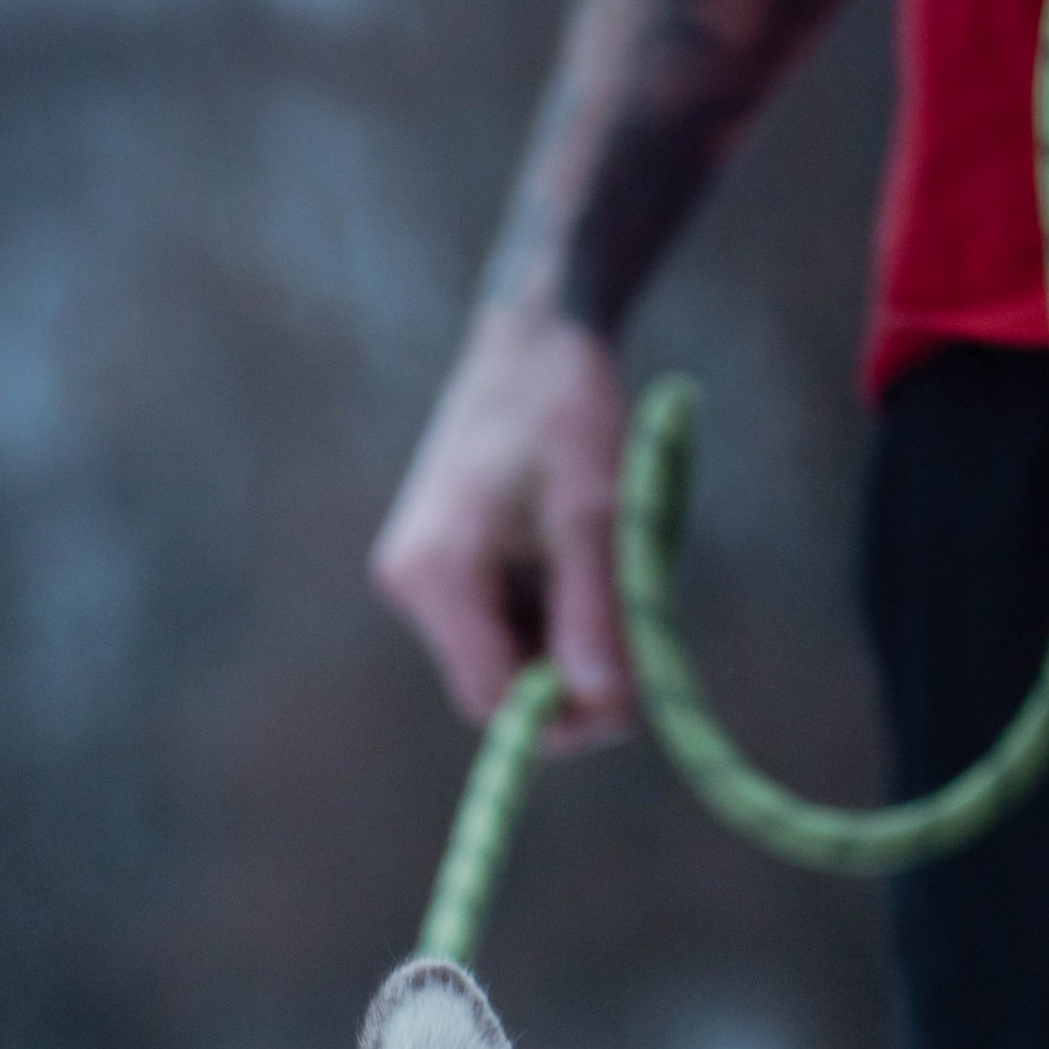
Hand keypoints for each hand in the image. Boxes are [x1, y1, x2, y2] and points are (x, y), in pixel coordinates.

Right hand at [370, 307, 633, 753]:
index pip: (492, 697)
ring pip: (499, 654)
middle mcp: (411, 584)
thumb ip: (594, 614)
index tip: (632, 702)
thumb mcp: (593, 514)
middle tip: (637, 640)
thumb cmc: (566, 406)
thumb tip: (607, 709)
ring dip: (562, 642)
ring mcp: (419, 574)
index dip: (562, 717)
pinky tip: (578, 562)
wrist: (534, 331)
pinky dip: (547, 612)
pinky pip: (496, 620)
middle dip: (567, 677)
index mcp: (437, 575)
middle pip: (493, 683)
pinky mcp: (437, 561)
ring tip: (609, 577)